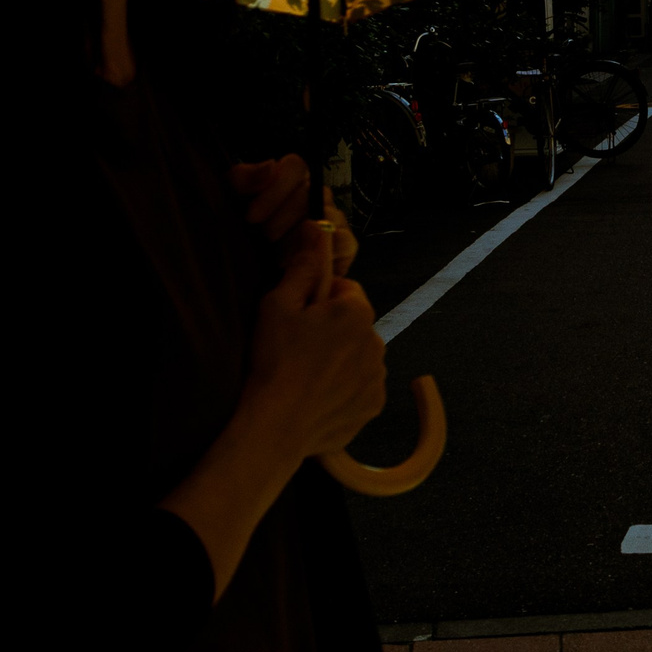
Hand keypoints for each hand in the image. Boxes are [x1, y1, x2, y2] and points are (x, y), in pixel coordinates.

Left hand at [232, 156, 357, 275]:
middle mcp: (315, 195)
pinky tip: (298, 266)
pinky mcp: (345, 247)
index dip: (275, 189)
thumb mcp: (231, 204)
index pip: (295, 166)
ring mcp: (333, 220)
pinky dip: (322, 256)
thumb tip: (270, 166)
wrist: (250, 278)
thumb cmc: (242, 236)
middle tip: (264, 238)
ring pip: (329, 217)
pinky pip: (345, 243)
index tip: (251, 215)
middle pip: (312, 192)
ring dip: (300, 240)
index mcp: (290, 180)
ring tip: (278, 256)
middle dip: (283, 219)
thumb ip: (244, 179)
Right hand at [242, 220, 385, 458]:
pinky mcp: (373, 405)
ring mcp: (377, 376)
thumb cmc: (274, 360)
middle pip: (355, 324)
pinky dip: (344, 389)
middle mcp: (377, 341)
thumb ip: (303, 265)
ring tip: (305, 375)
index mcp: (357, 311)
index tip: (300, 318)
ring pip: (359, 355)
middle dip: (333, 330)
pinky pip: (361, 387)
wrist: (275, 425)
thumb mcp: (278, 303)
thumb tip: (317, 227)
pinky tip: (317, 396)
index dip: (320, 301)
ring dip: (340, 359)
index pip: (346, 291)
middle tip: (298, 348)